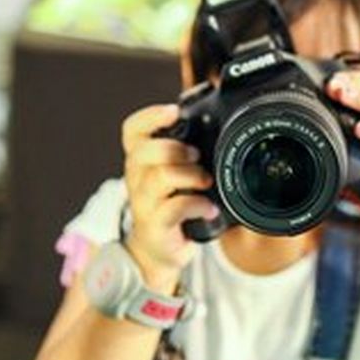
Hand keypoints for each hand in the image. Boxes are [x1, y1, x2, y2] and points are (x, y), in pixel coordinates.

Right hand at [121, 104, 217, 287]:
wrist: (160, 247)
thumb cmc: (173, 203)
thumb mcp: (178, 174)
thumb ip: (190, 152)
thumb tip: (227, 126)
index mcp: (141, 159)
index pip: (133, 130)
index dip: (150, 117)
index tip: (174, 111)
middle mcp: (137, 177)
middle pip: (144, 152)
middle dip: (174, 149)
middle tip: (196, 155)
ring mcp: (143, 202)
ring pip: (160, 178)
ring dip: (190, 175)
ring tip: (206, 181)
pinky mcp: (155, 225)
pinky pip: (174, 208)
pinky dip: (197, 205)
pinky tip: (210, 208)